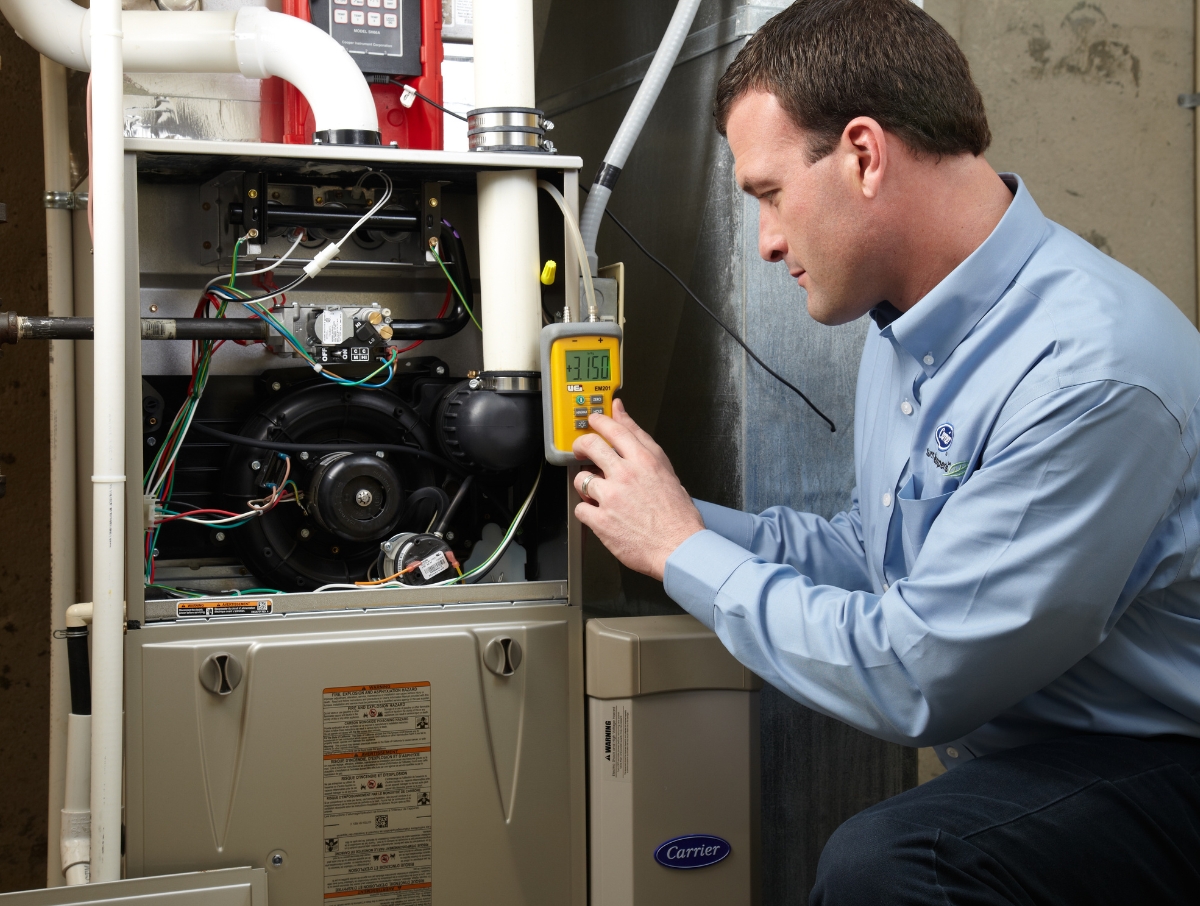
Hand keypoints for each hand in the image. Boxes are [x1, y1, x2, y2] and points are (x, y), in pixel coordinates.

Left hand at [572, 398, 704, 580]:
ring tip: (597, 494)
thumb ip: (643, 444)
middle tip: (581, 451)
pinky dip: (587, 512)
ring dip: (586, 486)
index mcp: (645, 461)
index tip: (595, 420)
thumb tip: (626, 418)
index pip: (615, 429)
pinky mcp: (601, 520)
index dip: (600, 421)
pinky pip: (580, 509)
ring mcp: (612, 497)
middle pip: (590, 446)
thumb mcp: (667, 472)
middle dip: (581, 445)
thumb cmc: (678, 516)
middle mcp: (626, 475)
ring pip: (581, 479)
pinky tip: (599, 515)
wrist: (680, 548)